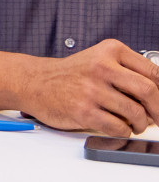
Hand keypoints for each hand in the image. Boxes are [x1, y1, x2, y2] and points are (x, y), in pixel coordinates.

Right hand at [19, 39, 158, 135]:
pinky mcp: (83, 110)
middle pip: (148, 91)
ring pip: (136, 113)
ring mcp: (91, 89)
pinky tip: (117, 126)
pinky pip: (118, 127)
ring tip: (135, 124)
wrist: (34, 82)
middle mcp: (101, 67)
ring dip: (140, 124)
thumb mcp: (99, 61)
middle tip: (158, 118)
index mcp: (110, 51)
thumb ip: (128, 73)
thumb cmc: (71, 75)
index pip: (153, 72)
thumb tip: (158, 99)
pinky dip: (123, 131)